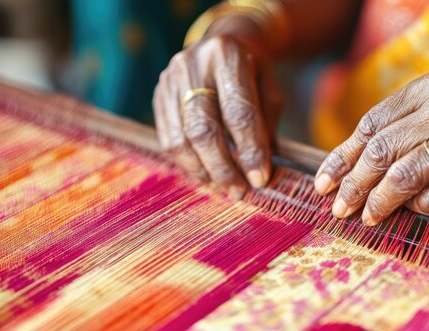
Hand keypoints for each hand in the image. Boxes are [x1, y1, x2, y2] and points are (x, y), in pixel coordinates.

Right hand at [153, 19, 280, 198]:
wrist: (224, 41)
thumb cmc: (253, 73)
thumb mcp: (269, 92)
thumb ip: (265, 128)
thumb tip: (260, 173)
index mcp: (227, 56)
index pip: (238, 111)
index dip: (249, 150)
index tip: (260, 179)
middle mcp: (193, 64)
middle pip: (203, 128)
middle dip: (223, 167)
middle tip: (239, 190)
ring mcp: (170, 79)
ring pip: (181, 139)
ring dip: (204, 171)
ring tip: (224, 186)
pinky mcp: (158, 95)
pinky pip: (168, 139)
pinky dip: (189, 163)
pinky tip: (206, 174)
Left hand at [314, 70, 428, 224]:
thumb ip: (400, 123)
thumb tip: (350, 162)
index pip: (370, 125)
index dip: (342, 157)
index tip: (323, 180)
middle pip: (381, 152)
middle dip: (352, 184)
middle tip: (338, 206)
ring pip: (403, 178)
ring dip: (378, 203)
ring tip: (365, 217)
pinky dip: (417, 208)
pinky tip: (411, 210)